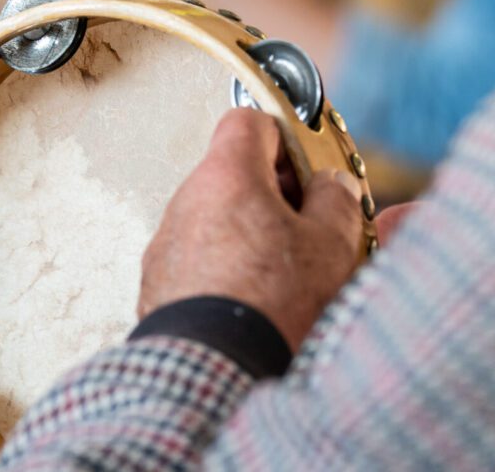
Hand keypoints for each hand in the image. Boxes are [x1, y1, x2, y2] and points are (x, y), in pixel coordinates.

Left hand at [139, 106, 364, 351]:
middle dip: (273, 196)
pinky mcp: (159, 285)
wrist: (215, 373)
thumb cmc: (272, 305)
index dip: (284, 138)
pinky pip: (198, 261)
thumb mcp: (330, 245)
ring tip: (286, 277)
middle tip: (308, 229)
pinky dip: (226, 271)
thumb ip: (336, 201)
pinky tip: (254, 304)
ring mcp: (167, 245)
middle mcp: (187, 202)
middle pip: (232, 175)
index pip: (248, 121)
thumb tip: (333, 186)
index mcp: (227, 176)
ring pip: (216, 221)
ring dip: (250, 236)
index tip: (307, 167)